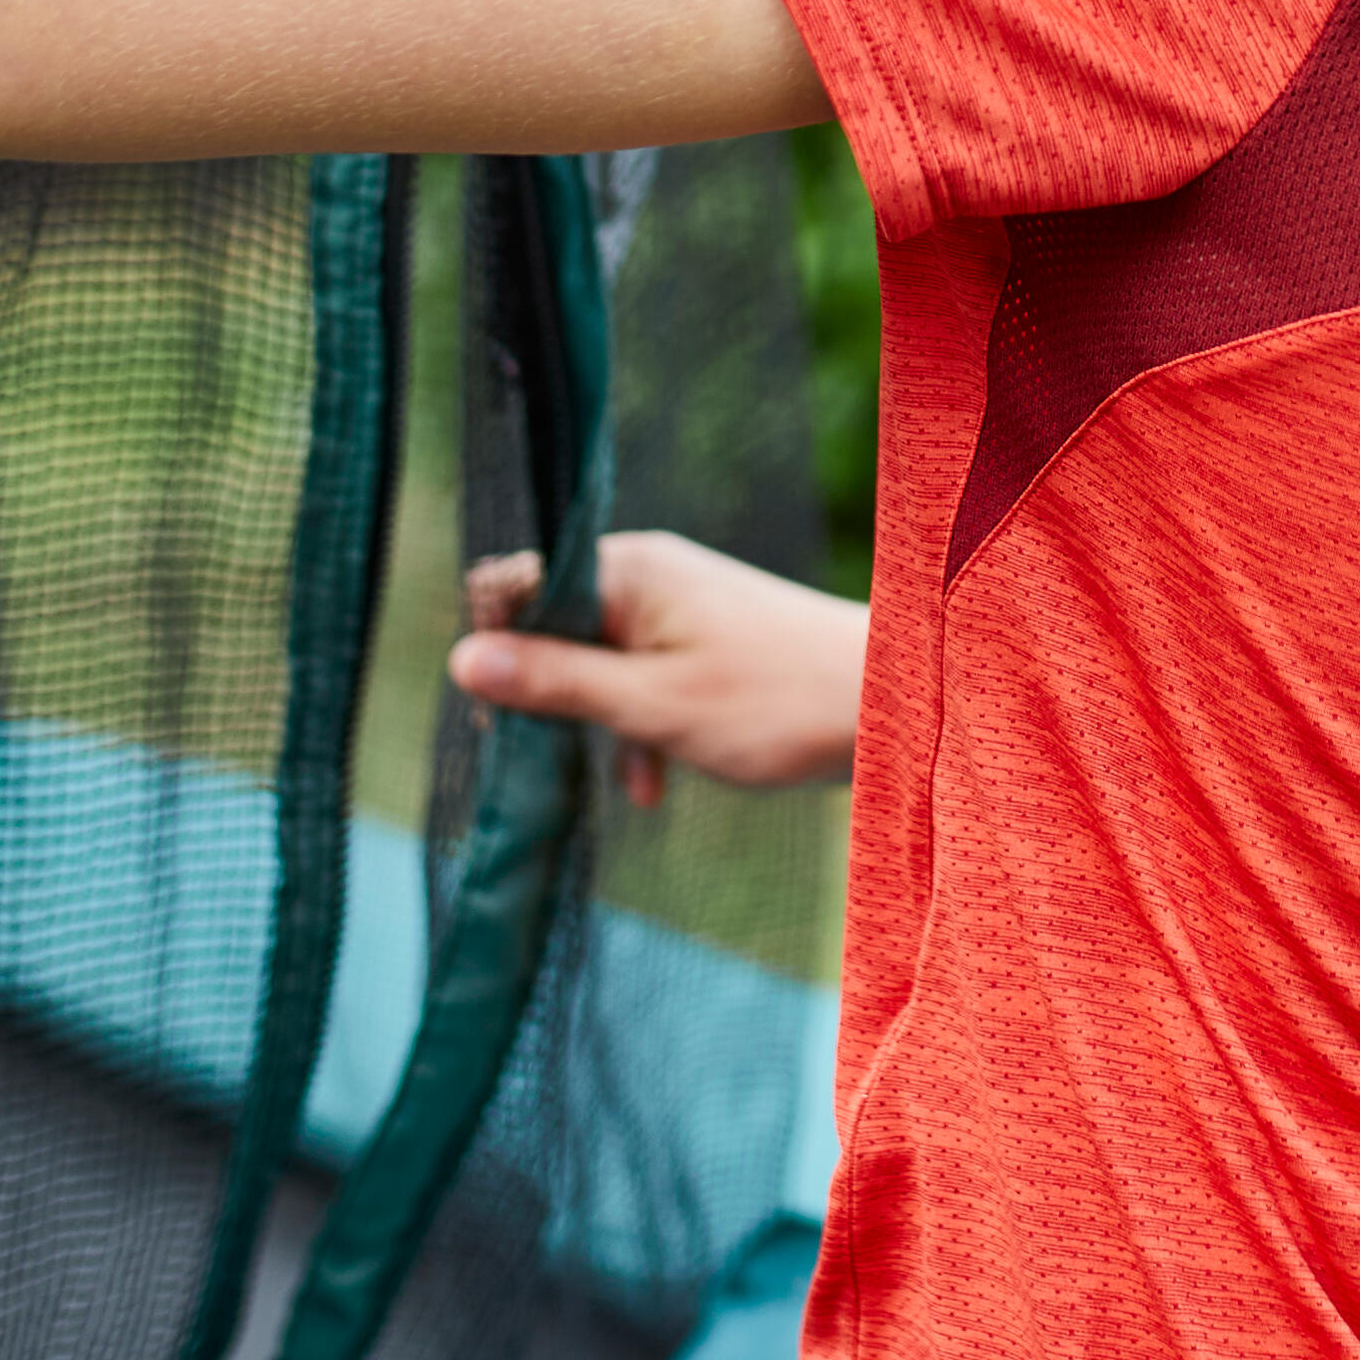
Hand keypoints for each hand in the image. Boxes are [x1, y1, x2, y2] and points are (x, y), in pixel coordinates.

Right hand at [448, 529, 866, 805]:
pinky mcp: (707, 641)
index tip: (499, 718)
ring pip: (600, 660)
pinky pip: (644, 677)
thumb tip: (464, 661)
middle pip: (554, 625)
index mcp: (628, 572)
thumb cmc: (774, 703)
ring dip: (596, 722)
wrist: (895, 706)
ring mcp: (681, 606)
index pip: (519, 584)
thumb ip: (558, 683)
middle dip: (543, 695)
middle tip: (541, 759)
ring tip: (616, 779)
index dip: (495, 648)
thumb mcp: (651, 705)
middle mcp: (649, 575)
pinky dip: (640, 728)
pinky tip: (651, 787)